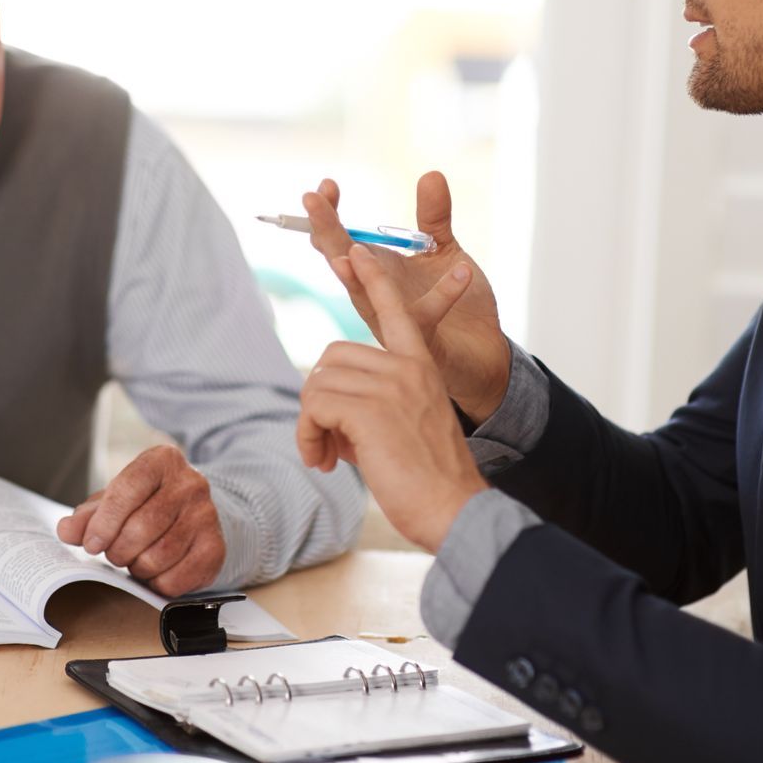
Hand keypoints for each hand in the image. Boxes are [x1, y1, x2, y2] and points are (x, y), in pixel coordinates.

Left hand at [55, 444, 226, 595]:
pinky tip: (156, 573)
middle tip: (115, 554)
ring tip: (136, 560)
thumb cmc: (146, 505)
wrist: (192, 514)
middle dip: (119, 550)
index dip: (104, 522)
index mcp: (162, 461)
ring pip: (159, 555)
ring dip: (138, 567)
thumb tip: (67, 530)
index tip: (91, 544)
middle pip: (142, 526)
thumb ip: (88, 516)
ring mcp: (207, 515)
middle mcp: (190, 483)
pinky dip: (158, 583)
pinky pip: (178, 578)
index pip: (127, 489)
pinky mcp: (216, 547)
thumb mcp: (115, 501)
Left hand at [296, 244, 489, 551]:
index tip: (355, 252)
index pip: (395, 311)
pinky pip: (314, 405)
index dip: (372, 281)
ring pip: (318, 382)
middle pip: (332, 358)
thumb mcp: (407, 428)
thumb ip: (375, 405)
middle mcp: (407, 367)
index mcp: (421, 366)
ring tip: (326, 458)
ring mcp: (390, 385)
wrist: (455, 509)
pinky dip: (307, 435)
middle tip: (328, 444)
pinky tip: (324, 462)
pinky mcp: (370, 409)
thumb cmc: (430, 481)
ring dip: (310, 424)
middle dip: (319, 401)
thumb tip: (329, 410)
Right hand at [303, 172, 511, 422]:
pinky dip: (445, 293)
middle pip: (340, 262)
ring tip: (353, 249)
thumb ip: (434, 217)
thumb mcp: (444, 252)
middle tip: (311, 200)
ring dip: (358, 273)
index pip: (340, 240)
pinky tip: (462, 269)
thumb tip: (430, 174)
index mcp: (377, 272)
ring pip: (365, 297)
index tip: (326, 185)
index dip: (329, 214)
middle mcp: (376, 297)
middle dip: (325, 232)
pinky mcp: (421, 344)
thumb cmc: (458, 306)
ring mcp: (393, 322)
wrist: (484, 356)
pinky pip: (426, 317)